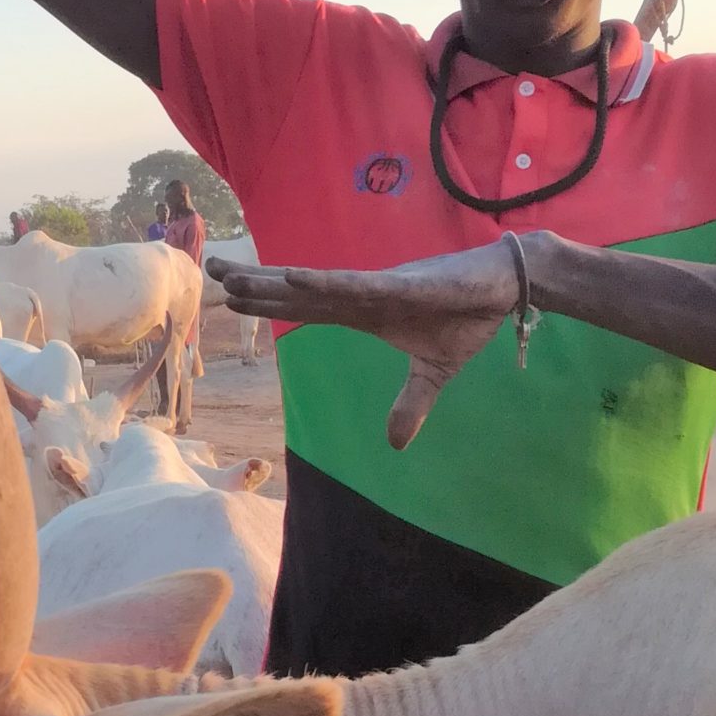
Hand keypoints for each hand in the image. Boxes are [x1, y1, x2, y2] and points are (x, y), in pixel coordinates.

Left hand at [208, 241, 524, 448]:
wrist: (505, 287)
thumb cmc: (467, 316)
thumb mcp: (435, 373)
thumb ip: (410, 404)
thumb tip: (395, 444)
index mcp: (364, 312)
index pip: (304, 308)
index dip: (267, 302)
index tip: (230, 299)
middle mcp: (361, 295)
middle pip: (296, 291)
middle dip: (254, 281)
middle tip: (210, 271)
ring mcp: (378, 287)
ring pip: (314, 286)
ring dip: (273, 281)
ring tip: (234, 278)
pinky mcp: (402, 283)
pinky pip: (355, 284)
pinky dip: (324, 283)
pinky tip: (292, 278)